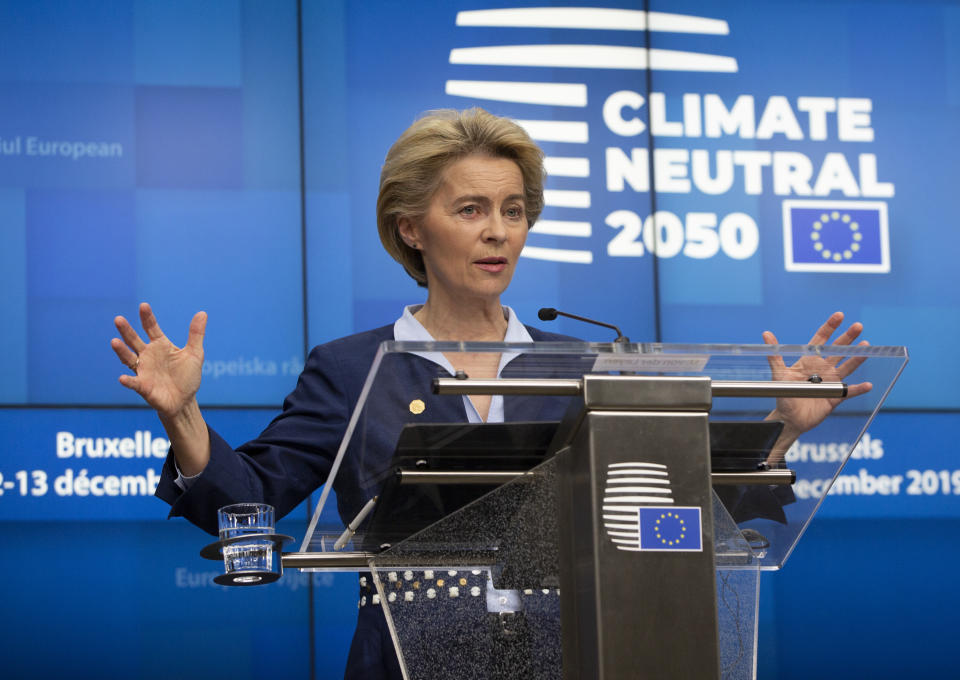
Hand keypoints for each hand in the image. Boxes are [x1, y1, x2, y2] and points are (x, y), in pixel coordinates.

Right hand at [111, 303, 206, 419]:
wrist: (184, 400)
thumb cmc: (187, 376)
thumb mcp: (194, 354)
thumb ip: (196, 334)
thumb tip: (203, 313)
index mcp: (160, 345)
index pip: (151, 328)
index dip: (147, 318)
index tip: (144, 306)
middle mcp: (148, 355)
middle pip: (134, 340)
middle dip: (126, 330)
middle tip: (118, 319)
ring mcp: (143, 370)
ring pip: (128, 358)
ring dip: (121, 351)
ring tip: (114, 342)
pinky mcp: (143, 386)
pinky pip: (133, 383)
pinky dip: (128, 381)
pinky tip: (122, 378)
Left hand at [763, 311, 872, 440]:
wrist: (789, 418)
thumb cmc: (783, 394)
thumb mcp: (778, 373)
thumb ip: (774, 355)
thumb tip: (766, 334)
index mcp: (809, 360)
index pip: (821, 340)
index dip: (830, 327)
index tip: (840, 315)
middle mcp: (823, 368)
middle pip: (838, 350)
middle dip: (847, 338)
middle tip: (858, 326)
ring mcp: (831, 382)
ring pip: (846, 367)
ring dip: (856, 358)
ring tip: (866, 347)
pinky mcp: (835, 397)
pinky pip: (849, 392)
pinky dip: (858, 389)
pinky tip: (868, 385)